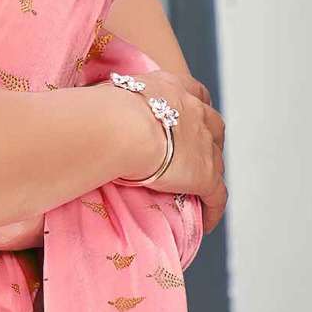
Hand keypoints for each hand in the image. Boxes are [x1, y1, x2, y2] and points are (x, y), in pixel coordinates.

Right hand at [116, 68, 226, 235]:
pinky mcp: (206, 175)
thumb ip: (115, 97)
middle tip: (194, 154)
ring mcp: (204, 144)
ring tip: (196, 190)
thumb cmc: (107, 109)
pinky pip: (217, 197)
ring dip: (210, 173)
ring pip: (217, 162)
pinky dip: (213, 209)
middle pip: (214, 126)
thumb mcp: (113, 92)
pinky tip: (205, 222)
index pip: (196, 93)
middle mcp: (195, 112)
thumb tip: (94, 97)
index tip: (192, 114)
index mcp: (174, 89)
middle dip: (209, 139)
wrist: (123, 128)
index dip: (197, 106)